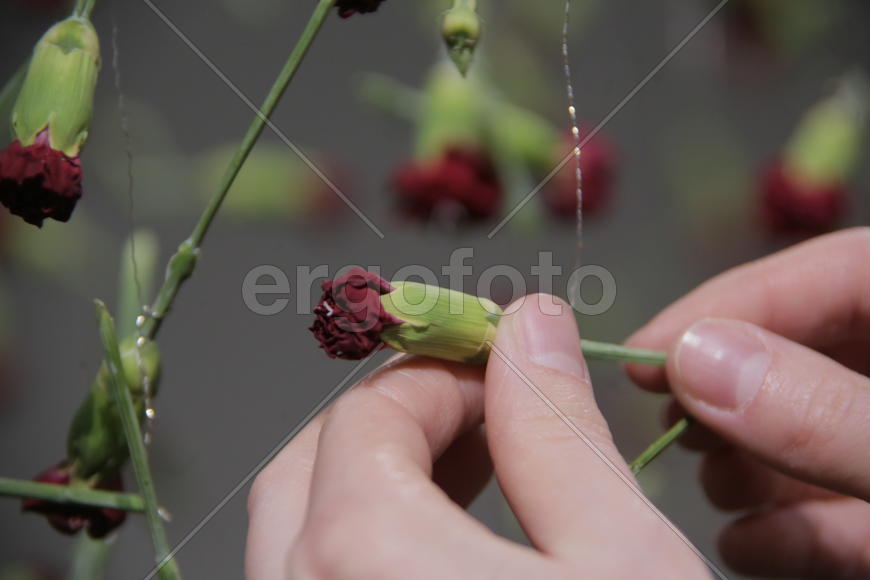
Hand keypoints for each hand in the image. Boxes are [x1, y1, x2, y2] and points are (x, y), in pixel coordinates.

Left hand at [246, 296, 709, 578]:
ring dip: (377, 483)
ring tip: (472, 473)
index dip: (445, 378)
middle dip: (396, 423)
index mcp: (362, 555)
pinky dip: (364, 547)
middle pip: (309, 467)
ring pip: (298, 534)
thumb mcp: (619, 557)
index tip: (510, 377)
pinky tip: (445, 545)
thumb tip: (530, 325)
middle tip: (480, 417)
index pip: (370, 416)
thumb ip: (559, 430)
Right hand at [627, 227, 869, 578]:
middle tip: (673, 424)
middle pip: (810, 354)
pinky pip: (847, 509)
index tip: (647, 354)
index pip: (834, 269)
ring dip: (754, 464)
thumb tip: (695, 360)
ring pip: (818, 432)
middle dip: (732, 393)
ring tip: (716, 487)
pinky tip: (749, 544)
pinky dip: (794, 529)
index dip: (731, 303)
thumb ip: (822, 409)